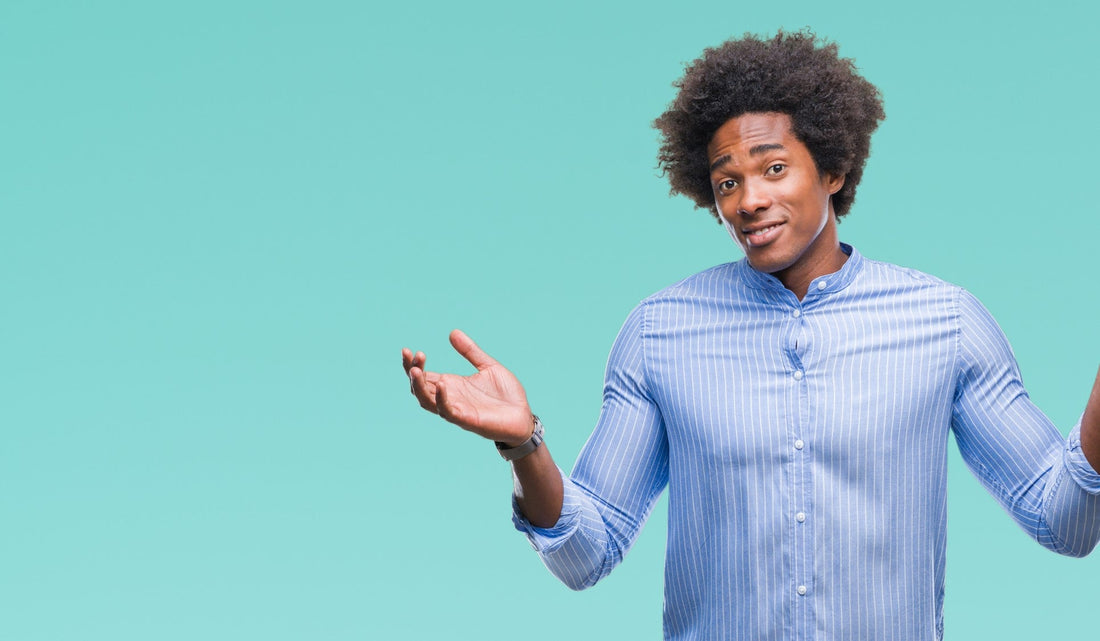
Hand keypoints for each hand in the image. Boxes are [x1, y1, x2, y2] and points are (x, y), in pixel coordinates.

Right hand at [402, 329, 533, 445]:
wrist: (524, 417)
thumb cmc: (506, 396)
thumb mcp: (488, 366)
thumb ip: (470, 351)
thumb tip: (452, 332)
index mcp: (452, 385)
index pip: (424, 376)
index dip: (413, 365)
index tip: (408, 350)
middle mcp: (450, 398)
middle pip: (420, 388)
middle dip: (412, 372)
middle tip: (410, 355)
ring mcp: (457, 409)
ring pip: (427, 402)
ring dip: (418, 387)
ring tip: (415, 370)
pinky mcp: (468, 420)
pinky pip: (448, 412)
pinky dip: (442, 399)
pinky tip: (441, 384)